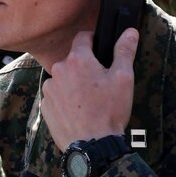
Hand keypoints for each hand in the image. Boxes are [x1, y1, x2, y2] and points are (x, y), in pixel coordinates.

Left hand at [41, 28, 136, 151]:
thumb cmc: (109, 111)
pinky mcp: (45, 107)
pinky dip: (65, 100)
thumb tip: (130, 31)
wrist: (92, 145)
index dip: (93, 39)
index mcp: (77, 60)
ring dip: (73, 84)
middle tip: (100, 83)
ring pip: (63, 79)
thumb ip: (124, 51)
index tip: (99, 48)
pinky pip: (56, 97)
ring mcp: (49, 90)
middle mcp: (58, 71)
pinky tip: (79, 111)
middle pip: (73, 61)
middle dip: (85, 67)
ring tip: (89, 101)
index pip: (82, 37)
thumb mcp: (123, 78)